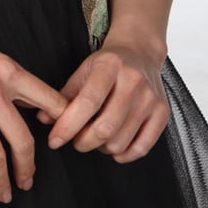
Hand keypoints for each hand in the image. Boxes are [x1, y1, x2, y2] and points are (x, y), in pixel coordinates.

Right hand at [0, 1, 69, 202]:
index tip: (58, 139)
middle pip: (23, 140)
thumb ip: (3, 73)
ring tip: (5, 194)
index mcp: (8, 71)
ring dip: (3, 180)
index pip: (48, 100)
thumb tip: (17, 93)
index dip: (60, 123)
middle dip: (28, 167)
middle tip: (27, 181)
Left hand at [34, 39, 169, 162]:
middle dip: (83, 142)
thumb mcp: (83, 70)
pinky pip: (143, 147)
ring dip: (101, 148)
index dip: (68, 126)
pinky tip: (114, 147)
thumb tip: (44, 119)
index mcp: (110, 66)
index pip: (87, 102)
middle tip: (76, 141)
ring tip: (96, 138)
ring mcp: (151, 98)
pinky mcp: (163, 112)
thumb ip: (64, 95)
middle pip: (105, 127)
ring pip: (121, 141)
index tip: (54, 140)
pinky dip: (124, 155)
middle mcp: (133, 81)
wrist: (140, 52)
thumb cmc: (108, 64)